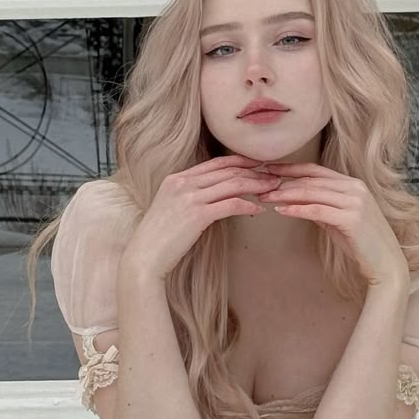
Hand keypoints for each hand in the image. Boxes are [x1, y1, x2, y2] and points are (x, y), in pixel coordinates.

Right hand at [122, 155, 280, 279]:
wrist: (145, 257)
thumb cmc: (159, 238)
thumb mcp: (171, 208)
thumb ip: (189, 196)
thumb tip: (212, 196)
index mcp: (177, 178)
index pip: (215, 163)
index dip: (240, 161)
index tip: (258, 164)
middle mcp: (183, 183)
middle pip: (228, 171)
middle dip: (254, 172)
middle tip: (273, 177)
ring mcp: (189, 197)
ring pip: (232, 184)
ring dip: (256, 185)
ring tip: (272, 190)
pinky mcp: (197, 214)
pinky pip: (231, 204)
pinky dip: (248, 205)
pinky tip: (259, 210)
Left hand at [259, 161, 409, 288]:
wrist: (386, 264)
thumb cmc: (362, 243)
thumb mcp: (339, 219)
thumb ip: (323, 206)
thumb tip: (299, 200)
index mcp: (353, 184)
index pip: (315, 170)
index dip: (290, 169)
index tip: (268, 169)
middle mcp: (355, 188)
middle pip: (311, 181)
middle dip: (282, 182)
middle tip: (259, 186)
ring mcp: (355, 202)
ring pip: (312, 193)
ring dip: (285, 194)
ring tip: (265, 197)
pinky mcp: (352, 218)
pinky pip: (317, 211)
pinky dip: (297, 209)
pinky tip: (281, 210)